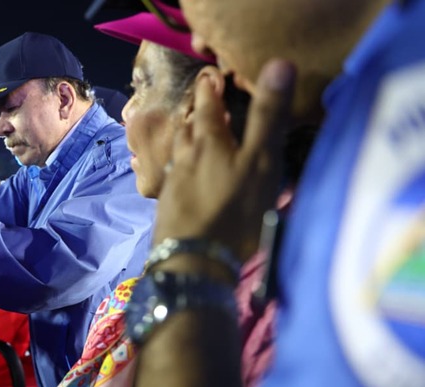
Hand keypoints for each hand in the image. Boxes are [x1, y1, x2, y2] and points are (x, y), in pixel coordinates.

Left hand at [153, 59, 295, 262]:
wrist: (193, 261)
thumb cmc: (232, 209)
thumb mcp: (260, 160)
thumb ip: (267, 116)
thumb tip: (279, 63)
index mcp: (207, 141)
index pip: (206, 105)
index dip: (209, 88)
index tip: (211, 76)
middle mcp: (184, 157)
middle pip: (188, 129)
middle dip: (196, 115)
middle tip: (204, 105)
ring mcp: (173, 184)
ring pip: (179, 153)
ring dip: (188, 142)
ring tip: (197, 139)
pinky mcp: (170, 209)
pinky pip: (176, 178)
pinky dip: (183, 170)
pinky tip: (188, 180)